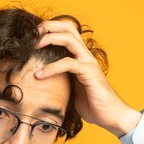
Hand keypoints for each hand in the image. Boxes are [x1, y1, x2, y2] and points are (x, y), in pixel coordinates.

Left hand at [35, 20, 141, 136]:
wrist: (111, 116)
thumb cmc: (92, 105)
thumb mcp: (71, 89)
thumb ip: (60, 81)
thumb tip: (39, 83)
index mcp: (80, 57)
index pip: (66, 33)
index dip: (50, 30)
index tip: (32, 36)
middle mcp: (85, 56)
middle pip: (68, 28)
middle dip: (49, 26)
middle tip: (32, 33)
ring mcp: (88, 63)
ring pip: (69, 39)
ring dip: (49, 39)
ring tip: (33, 46)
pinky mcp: (89, 73)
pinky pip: (68, 64)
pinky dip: (51, 67)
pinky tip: (39, 75)